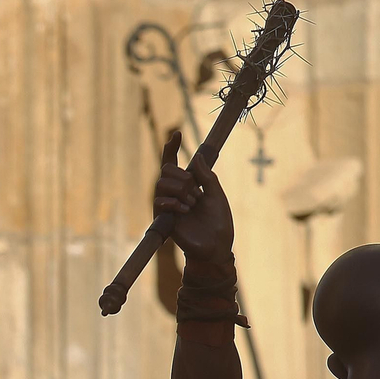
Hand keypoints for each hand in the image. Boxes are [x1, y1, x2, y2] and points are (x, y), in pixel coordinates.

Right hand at [154, 131, 232, 263]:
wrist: (215, 245)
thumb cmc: (219, 222)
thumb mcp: (217, 194)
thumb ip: (207, 176)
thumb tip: (197, 157)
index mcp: (187, 185)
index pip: (173, 162)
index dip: (172, 148)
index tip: (177, 133)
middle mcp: (174, 193)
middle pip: (167, 170)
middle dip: (184, 178)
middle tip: (197, 194)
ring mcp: (167, 204)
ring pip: (162, 183)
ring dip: (180, 190)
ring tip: (192, 204)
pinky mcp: (162, 218)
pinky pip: (160, 200)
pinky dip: (174, 203)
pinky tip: (185, 211)